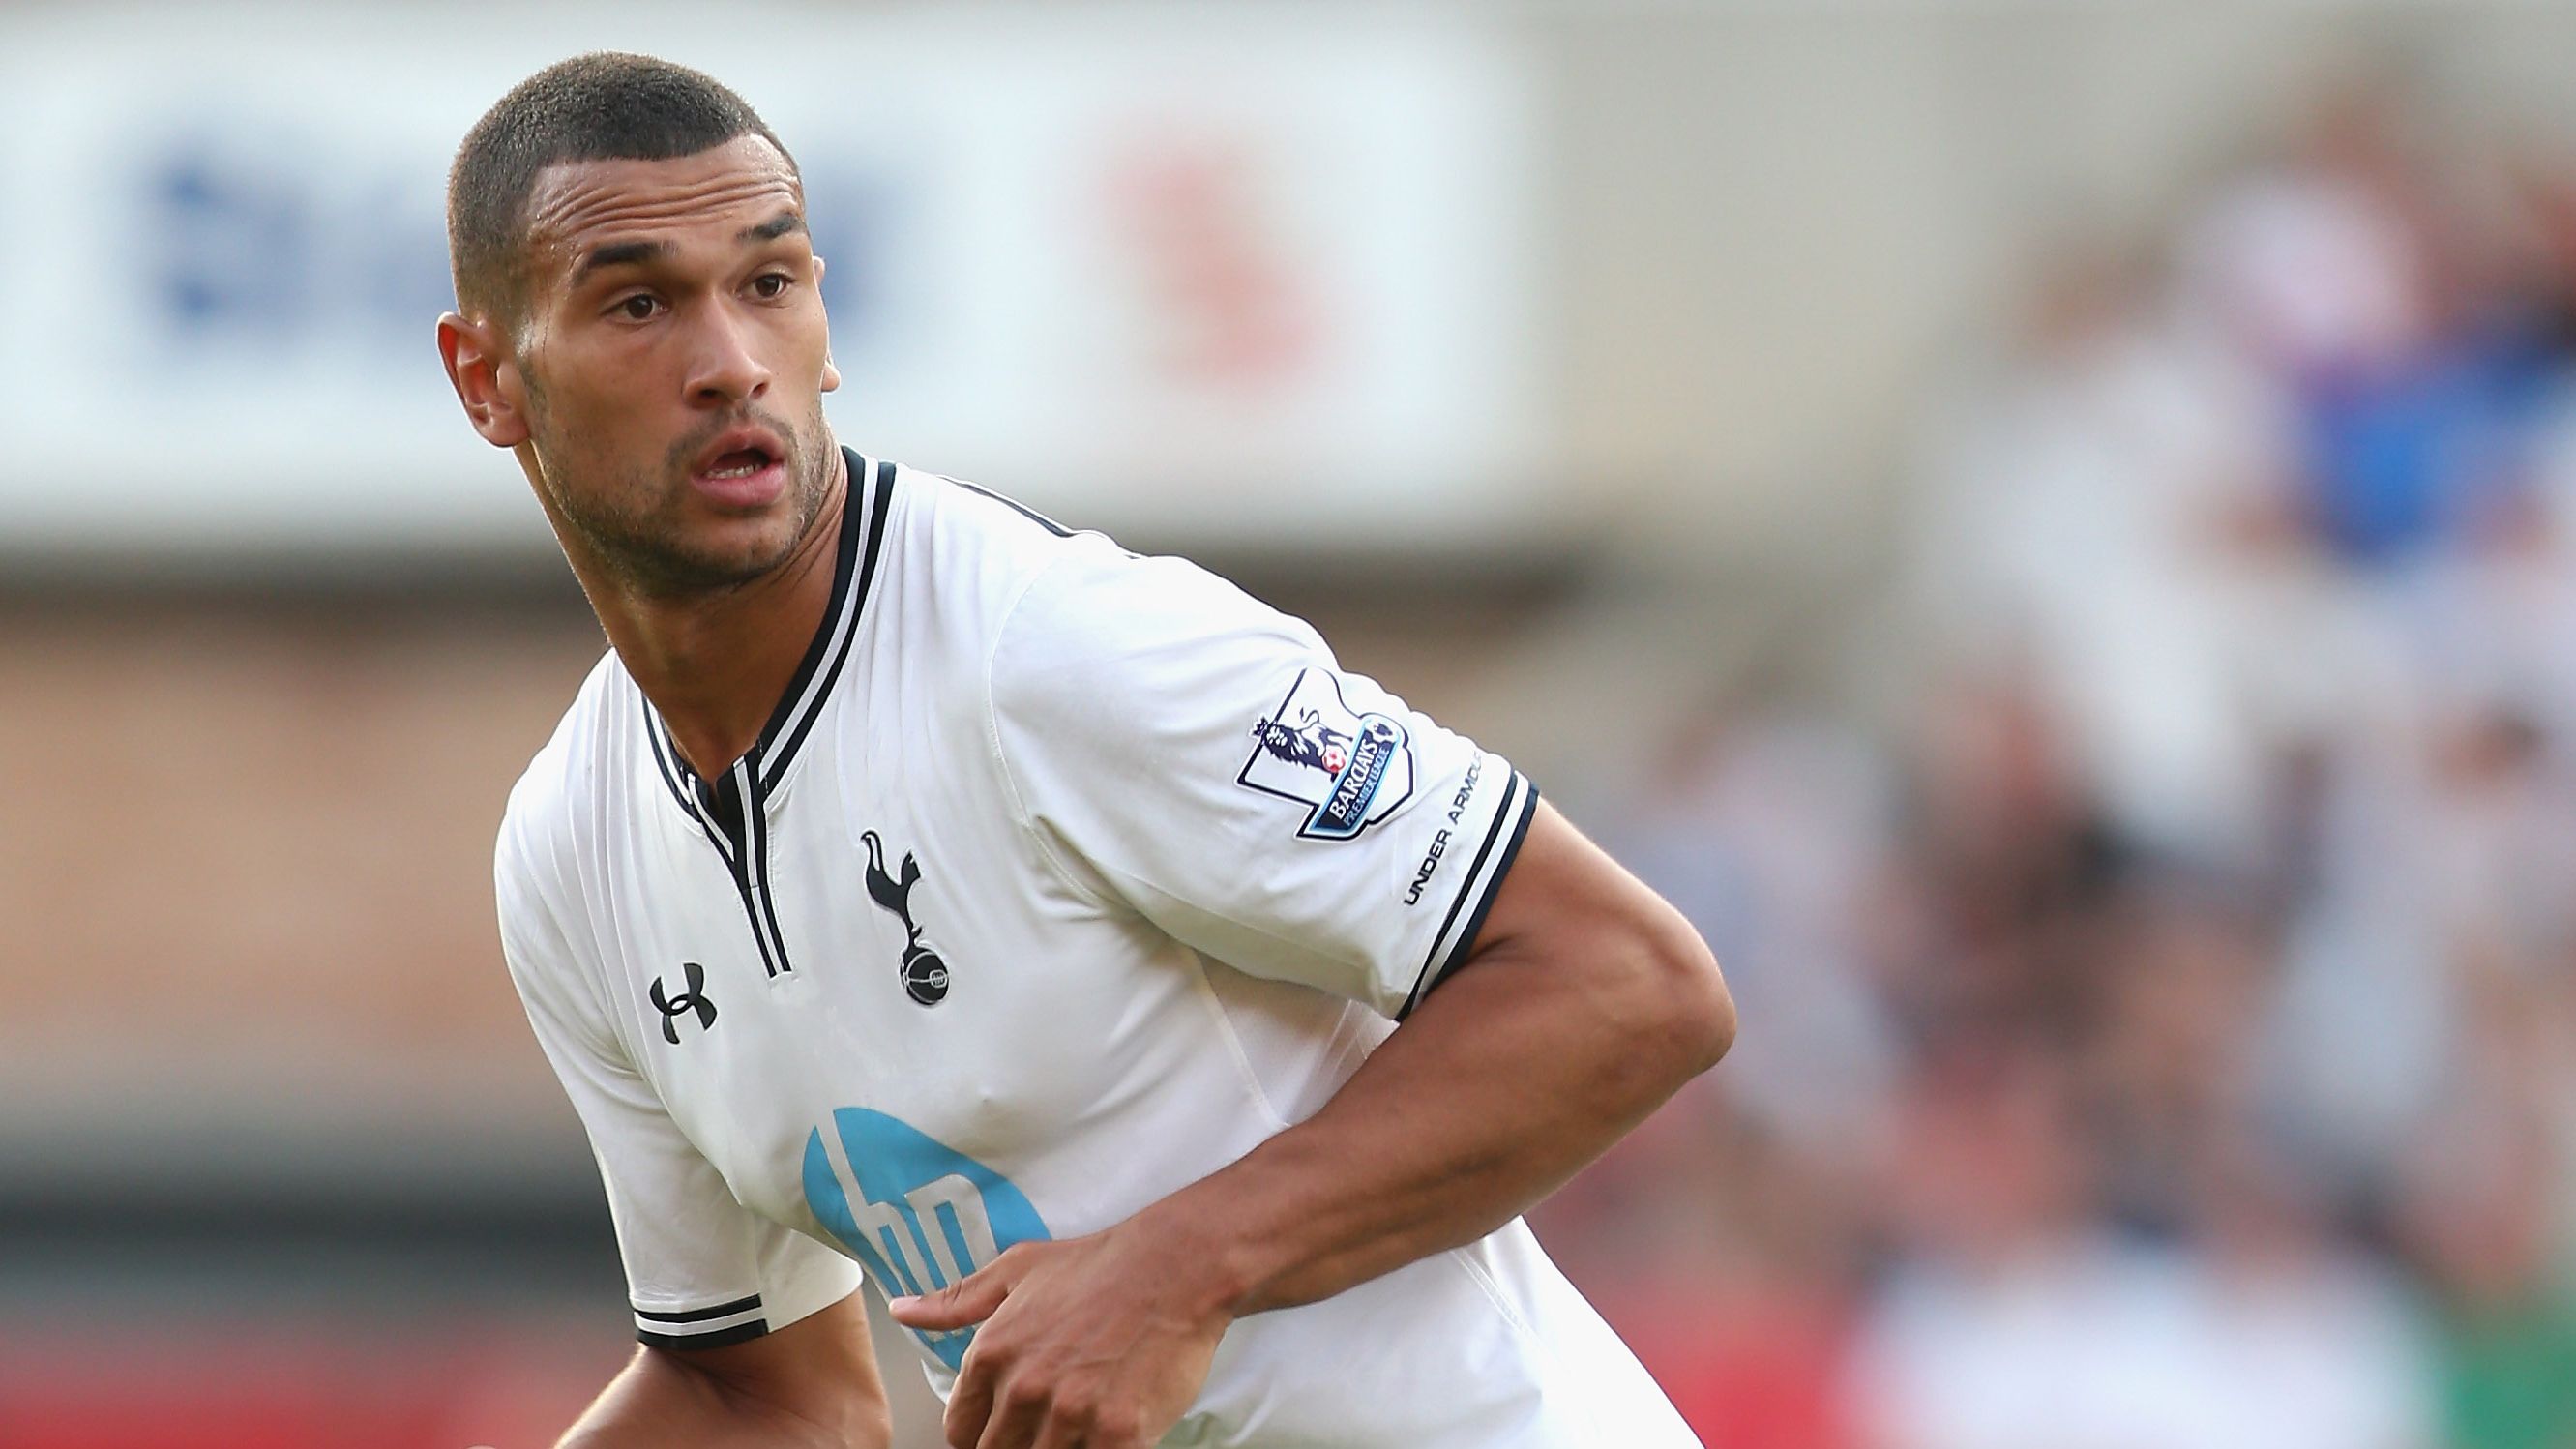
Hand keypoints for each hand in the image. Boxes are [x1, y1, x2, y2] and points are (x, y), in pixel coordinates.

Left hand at [889, 1221, 1234, 1448]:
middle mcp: (1025, 1389)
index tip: (1006, 1426)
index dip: (982, 1432)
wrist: (1176, 1267)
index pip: (961, 1430)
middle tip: (1050, 1422)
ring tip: (1081, 1419)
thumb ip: (956, 1301)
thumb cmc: (1099, 1265)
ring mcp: (1072, 1415)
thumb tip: (902, 1311)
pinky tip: (1108, 1432)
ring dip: (1061, 1448)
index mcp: (993, 1354)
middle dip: (1018, 1445)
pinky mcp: (1118, 1435)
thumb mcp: (1017, 1270)